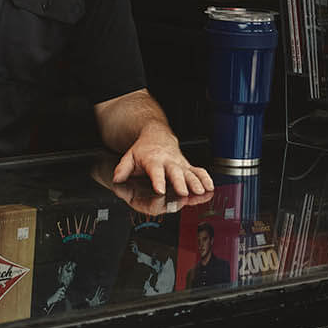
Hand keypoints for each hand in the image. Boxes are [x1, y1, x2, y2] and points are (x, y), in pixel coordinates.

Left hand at [91, 157, 211, 215]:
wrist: (157, 135)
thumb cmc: (144, 149)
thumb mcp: (129, 156)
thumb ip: (123, 168)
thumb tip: (117, 178)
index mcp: (153, 160)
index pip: (155, 171)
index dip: (157, 180)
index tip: (159, 189)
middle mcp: (169, 162)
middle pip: (175, 173)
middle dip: (180, 183)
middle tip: (184, 192)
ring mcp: (180, 164)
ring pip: (190, 173)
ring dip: (196, 182)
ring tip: (201, 191)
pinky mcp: (188, 166)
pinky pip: (199, 171)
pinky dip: (206, 179)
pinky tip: (210, 187)